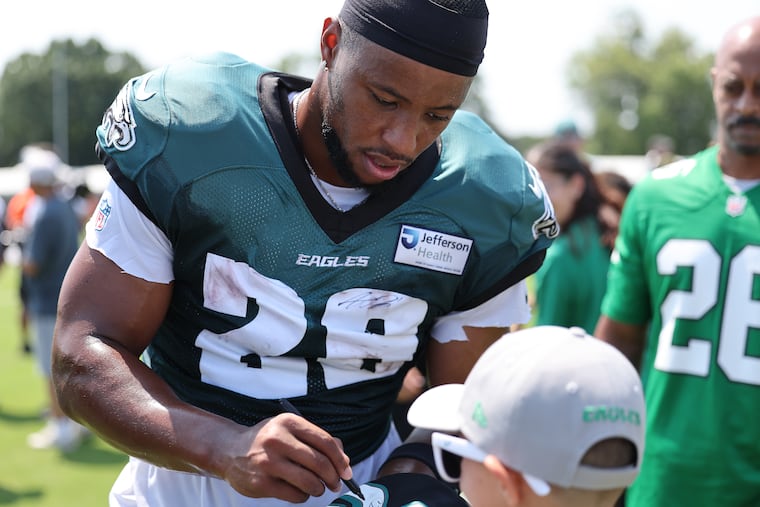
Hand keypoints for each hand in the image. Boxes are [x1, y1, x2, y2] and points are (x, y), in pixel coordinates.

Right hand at [221, 414, 352, 502]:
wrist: (230, 451)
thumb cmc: (267, 441)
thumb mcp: (290, 430)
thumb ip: (317, 441)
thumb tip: (345, 461)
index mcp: (289, 422)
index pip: (325, 442)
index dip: (340, 459)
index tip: (346, 471)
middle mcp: (278, 439)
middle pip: (319, 463)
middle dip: (333, 477)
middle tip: (335, 484)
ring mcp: (268, 462)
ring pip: (309, 482)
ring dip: (319, 489)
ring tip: (316, 487)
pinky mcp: (261, 483)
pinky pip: (295, 495)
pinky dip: (303, 496)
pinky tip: (298, 490)